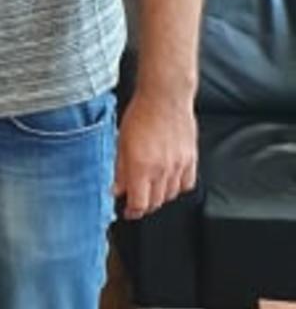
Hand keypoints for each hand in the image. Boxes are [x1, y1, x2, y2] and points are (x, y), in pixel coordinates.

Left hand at [113, 94, 197, 220]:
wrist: (165, 96)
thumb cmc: (141, 113)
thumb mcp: (121, 142)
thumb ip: (120, 169)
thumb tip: (117, 188)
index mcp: (141, 167)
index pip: (139, 204)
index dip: (132, 212)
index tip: (128, 211)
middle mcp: (161, 170)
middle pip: (155, 203)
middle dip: (144, 204)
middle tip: (137, 198)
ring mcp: (178, 165)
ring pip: (171, 195)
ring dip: (160, 196)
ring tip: (152, 187)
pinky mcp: (191, 158)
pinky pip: (187, 184)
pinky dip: (178, 186)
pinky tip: (170, 179)